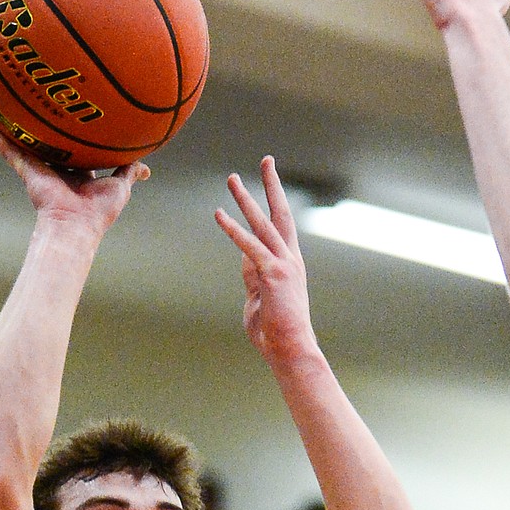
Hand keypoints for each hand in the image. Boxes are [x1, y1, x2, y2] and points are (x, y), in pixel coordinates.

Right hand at [0, 111, 148, 236]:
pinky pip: (7, 147)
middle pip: (42, 140)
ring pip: (20, 139)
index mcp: (75, 173)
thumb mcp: (120, 187)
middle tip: (28, 99)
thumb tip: (146, 169)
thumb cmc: (100, 212)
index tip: (67, 117)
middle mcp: (55, 168)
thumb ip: (129, 172)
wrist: (78, 225)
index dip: (68, 134)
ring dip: (6, 122)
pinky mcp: (26, 168)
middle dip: (35, 124)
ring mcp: (38, 167)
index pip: (70, 149)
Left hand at [215, 156, 320, 370]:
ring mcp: (284, 265)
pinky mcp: (274, 275)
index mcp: (290, 263)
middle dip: (272, 185)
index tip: (267, 180)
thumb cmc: (275, 332)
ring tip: (232, 179)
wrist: (291, 349)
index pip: (280, 225)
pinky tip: (219, 214)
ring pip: (264, 223)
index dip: (273, 201)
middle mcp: (291, 259)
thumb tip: (244, 259)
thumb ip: (252, 276)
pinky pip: (250, 247)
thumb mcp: (259, 297)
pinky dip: (233, 230)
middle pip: (281, 213)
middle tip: (266, 160)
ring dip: (246, 199)